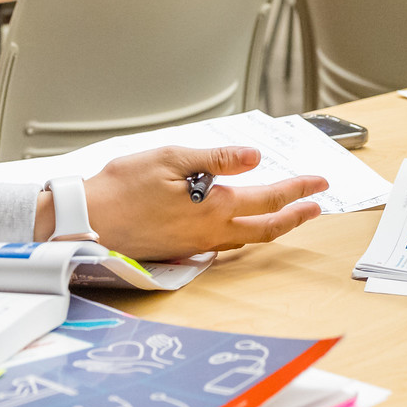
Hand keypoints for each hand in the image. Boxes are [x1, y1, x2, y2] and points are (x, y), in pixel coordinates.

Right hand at [38, 146, 325, 261]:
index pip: (268, 198)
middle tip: (316, 204)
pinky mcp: (181, 250)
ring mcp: (196, 245)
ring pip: (246, 239)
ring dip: (273, 227)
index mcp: (214, 206)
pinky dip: (245, 236)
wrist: (87, 221)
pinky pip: (225, 245)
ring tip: (289, 216)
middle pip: (265, 228)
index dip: (298, 189)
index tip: (319, 183)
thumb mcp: (171, 157)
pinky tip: (243, 229)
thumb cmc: (122, 186)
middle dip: (295, 215)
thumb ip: (217, 159)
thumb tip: (255, 158)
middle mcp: (210, 232)